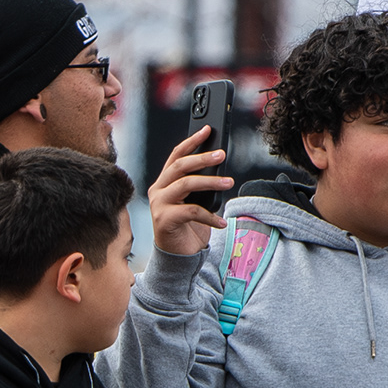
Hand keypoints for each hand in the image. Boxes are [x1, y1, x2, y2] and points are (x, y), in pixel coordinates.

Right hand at [148, 135, 229, 259]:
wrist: (179, 256)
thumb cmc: (189, 227)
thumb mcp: (196, 201)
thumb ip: (199, 185)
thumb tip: (218, 166)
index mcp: (164, 182)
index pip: (176, 156)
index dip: (191, 141)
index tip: (208, 130)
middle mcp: (158, 190)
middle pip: (179, 166)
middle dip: (202, 158)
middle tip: (222, 155)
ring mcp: (158, 205)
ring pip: (185, 185)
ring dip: (210, 182)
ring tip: (228, 182)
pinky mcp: (164, 220)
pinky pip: (191, 211)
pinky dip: (210, 216)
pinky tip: (221, 221)